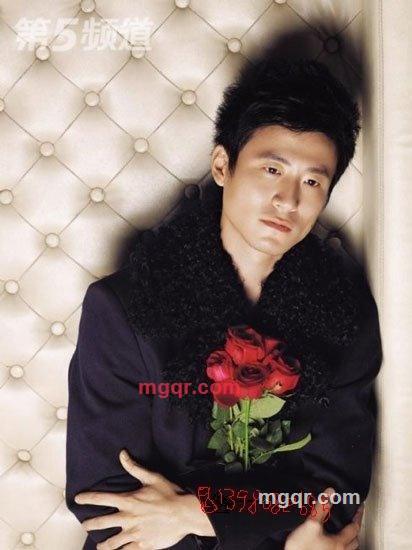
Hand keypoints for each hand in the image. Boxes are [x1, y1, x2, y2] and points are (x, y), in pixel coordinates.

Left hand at [74, 449, 196, 549]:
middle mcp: (128, 518)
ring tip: (99, 547)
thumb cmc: (169, 494)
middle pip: (101, 523)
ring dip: (102, 545)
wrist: (183, 514)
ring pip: (111, 543)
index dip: (87, 498)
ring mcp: (133, 533)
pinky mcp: (141, 545)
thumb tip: (122, 454)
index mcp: (128, 501)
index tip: (78, 499)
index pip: (101, 499)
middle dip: (90, 524)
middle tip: (85, 525)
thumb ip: (134, 467)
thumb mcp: (152, 477)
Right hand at [284, 487, 363, 549]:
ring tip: (345, 531)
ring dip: (350, 540)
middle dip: (355, 529)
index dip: (358, 516)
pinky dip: (341, 545)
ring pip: (349, 549)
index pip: (355, 528)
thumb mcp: (311, 524)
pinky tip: (332, 542)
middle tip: (353, 519)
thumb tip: (330, 492)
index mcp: (339, 543)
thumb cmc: (302, 548)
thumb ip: (322, 508)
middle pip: (355, 541)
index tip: (360, 507)